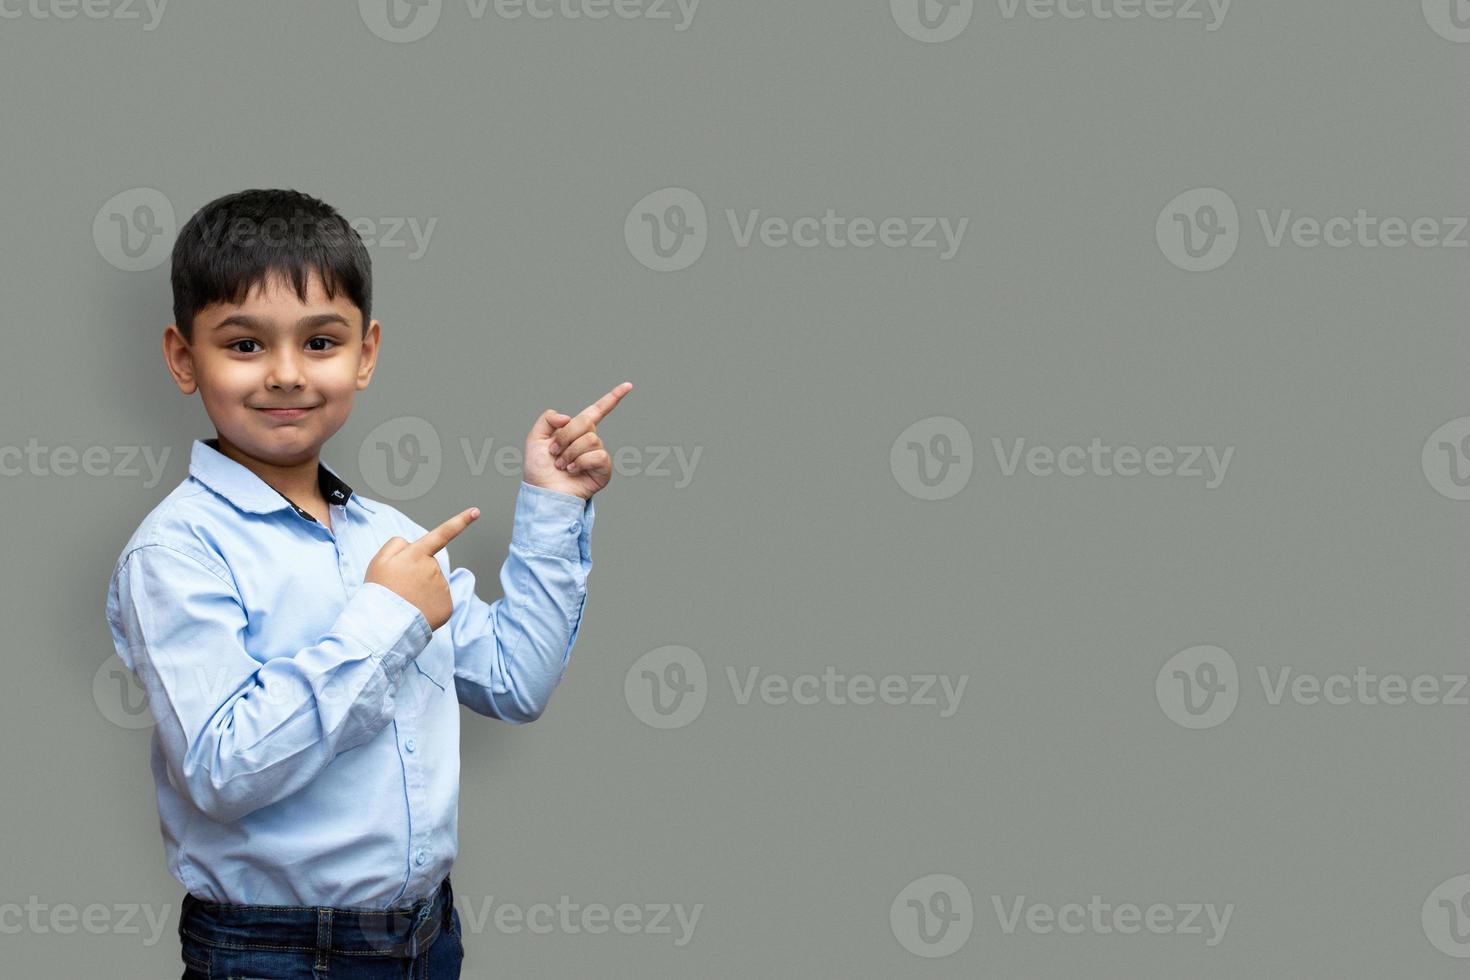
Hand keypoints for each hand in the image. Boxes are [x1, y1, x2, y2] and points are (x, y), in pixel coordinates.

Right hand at [364, 508, 479, 630]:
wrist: (382, 625)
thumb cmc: (379, 591)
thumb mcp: (379, 560)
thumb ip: (397, 544)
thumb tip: (413, 545)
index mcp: (417, 554)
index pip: (442, 533)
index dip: (460, 521)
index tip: (476, 512)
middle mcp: (433, 568)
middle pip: (429, 564)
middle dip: (417, 572)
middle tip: (399, 586)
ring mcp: (442, 588)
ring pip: (434, 583)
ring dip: (422, 589)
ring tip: (406, 600)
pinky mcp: (447, 606)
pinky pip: (439, 600)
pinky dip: (429, 605)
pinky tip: (416, 610)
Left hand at [523, 382, 632, 499]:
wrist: (542, 492)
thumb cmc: (539, 469)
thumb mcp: (535, 438)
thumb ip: (548, 419)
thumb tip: (570, 416)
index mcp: (576, 430)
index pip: (597, 410)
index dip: (613, 397)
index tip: (628, 385)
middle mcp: (590, 440)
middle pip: (586, 421)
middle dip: (565, 436)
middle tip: (554, 452)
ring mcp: (597, 455)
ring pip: (591, 439)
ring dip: (570, 453)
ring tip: (562, 465)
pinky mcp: (603, 470)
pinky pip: (598, 455)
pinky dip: (581, 462)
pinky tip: (573, 470)